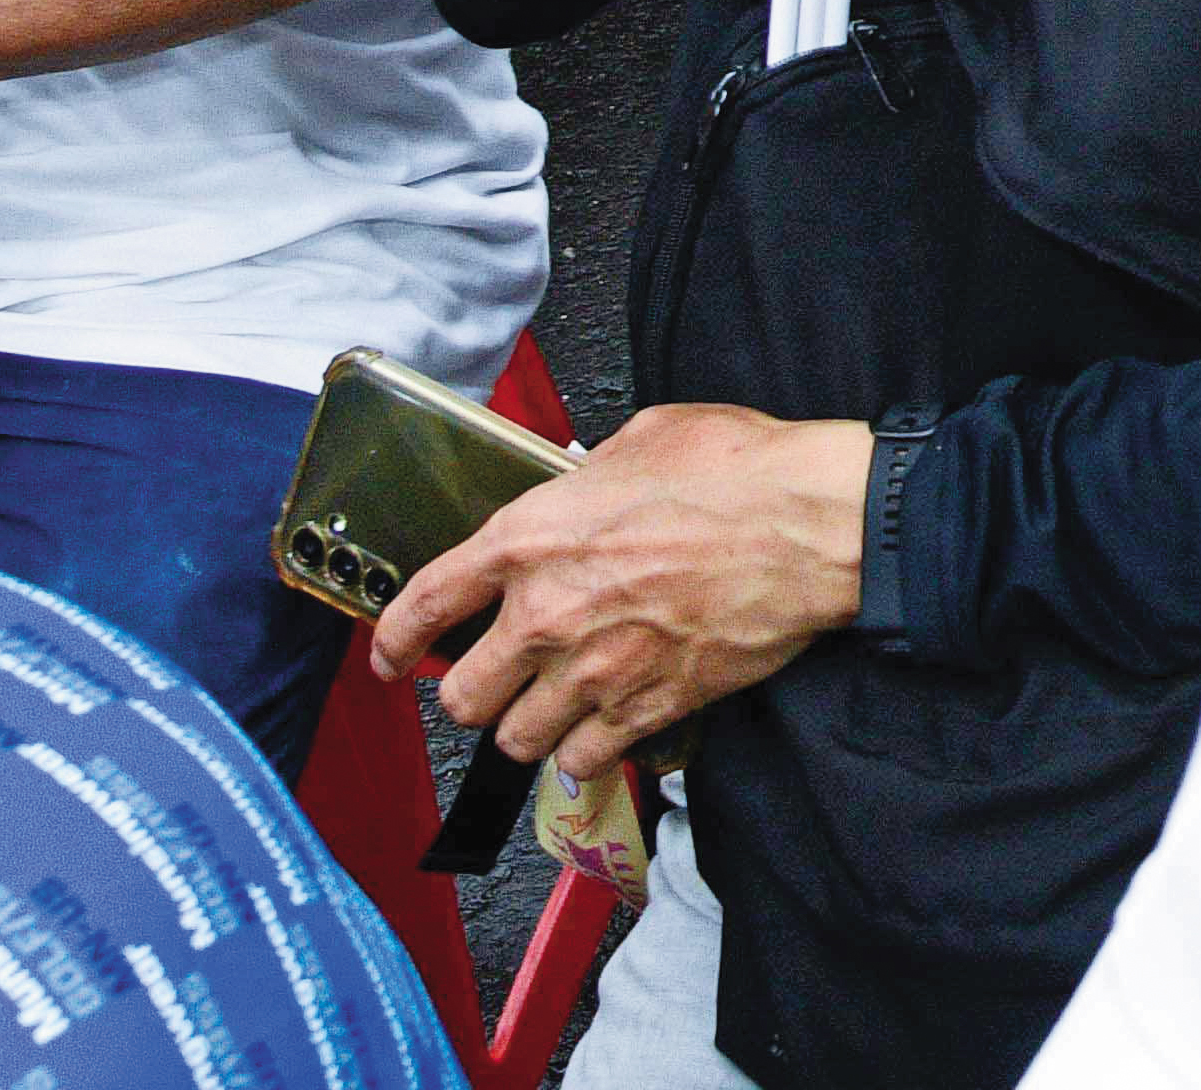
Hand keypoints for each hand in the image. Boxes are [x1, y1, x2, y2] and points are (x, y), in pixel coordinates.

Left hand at [382, 405, 866, 771]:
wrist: (811, 524)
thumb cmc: (739, 470)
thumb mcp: (642, 441)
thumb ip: (589, 479)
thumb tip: (581, 488)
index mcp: (533, 539)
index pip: (427, 602)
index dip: (395, 637)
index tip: (389, 654)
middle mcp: (549, 615)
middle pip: (462, 696)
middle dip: (469, 690)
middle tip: (490, 679)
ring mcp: (596, 671)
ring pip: (517, 739)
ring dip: (525, 727)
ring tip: (544, 709)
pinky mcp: (649, 708)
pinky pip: (585, 760)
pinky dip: (585, 754)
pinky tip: (597, 731)